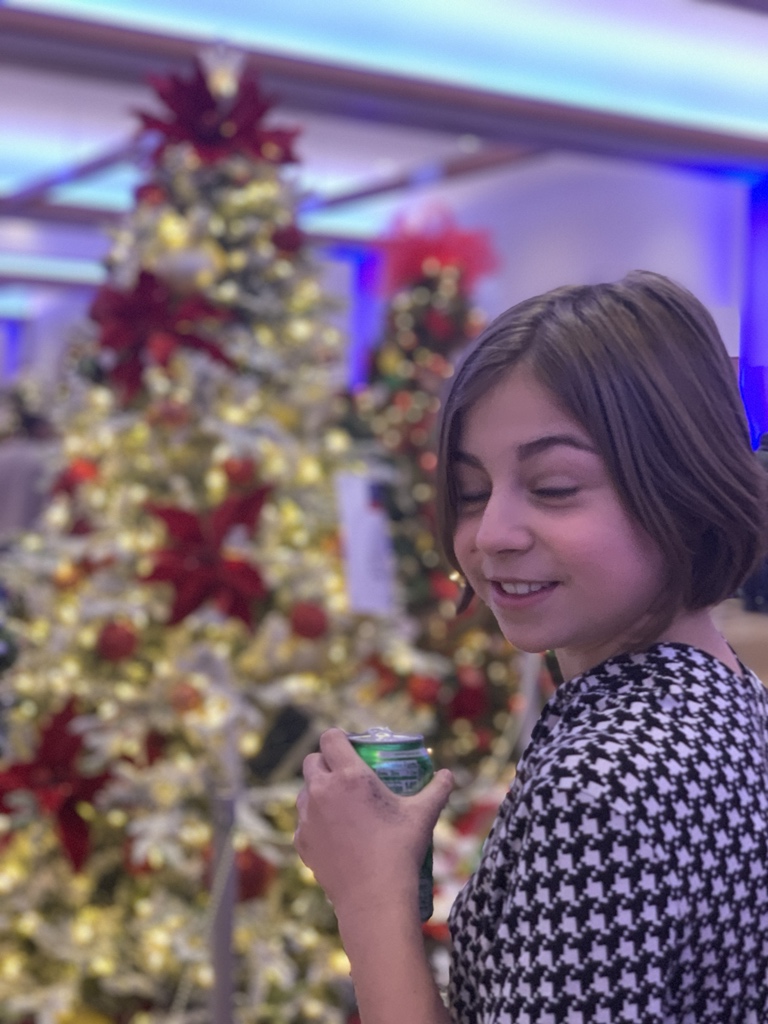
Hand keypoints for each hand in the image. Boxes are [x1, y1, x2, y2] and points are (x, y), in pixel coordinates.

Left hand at [294, 728, 453, 914]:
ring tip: (340, 805)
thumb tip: (448, 775)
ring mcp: (308, 817)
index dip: (338, 738)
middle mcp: (322, 790)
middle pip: (312, 761)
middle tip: (346, 775)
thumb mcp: (423, 815)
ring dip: (318, 791)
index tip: (350, 746)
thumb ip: (437, 790)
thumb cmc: (400, 850)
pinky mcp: (301, 841)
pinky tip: (334, 833)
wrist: (374, 897)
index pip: (330, 738)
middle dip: (326, 762)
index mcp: (349, 775)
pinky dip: (315, 821)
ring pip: (305, 791)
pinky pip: (304, 821)